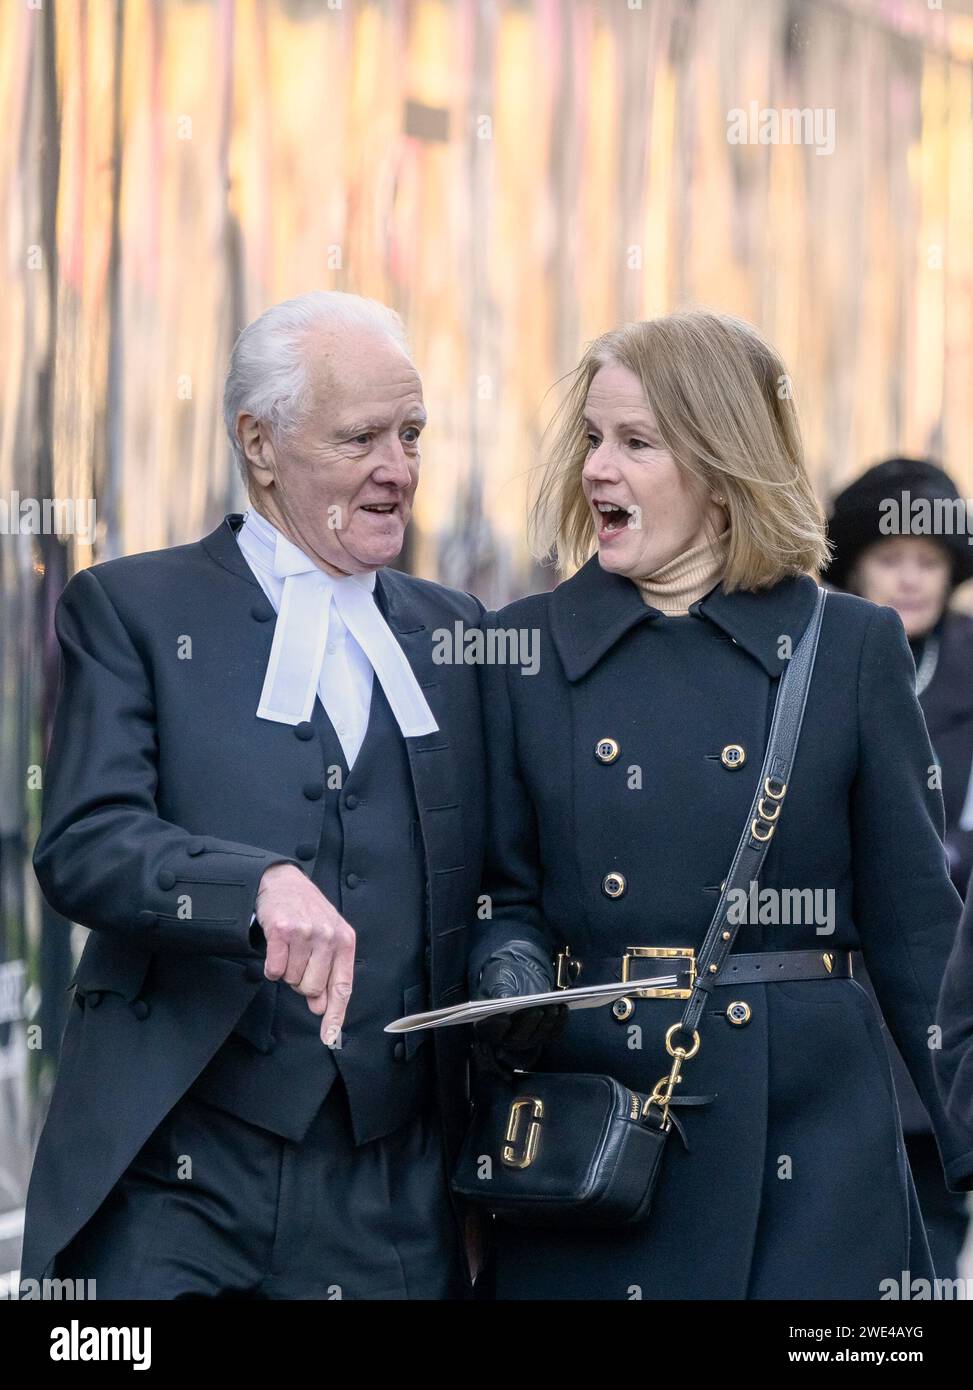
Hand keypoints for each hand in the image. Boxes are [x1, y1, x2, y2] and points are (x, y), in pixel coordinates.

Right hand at [254, 864, 355, 1047]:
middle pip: (311, 989)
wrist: (282, 880)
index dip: (335, 1015)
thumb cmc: (307, 911)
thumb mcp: (327, 936)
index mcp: (344, 941)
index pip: (342, 987)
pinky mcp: (282, 931)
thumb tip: (321, 1006)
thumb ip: (328, 971)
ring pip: (291, 980)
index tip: (329, 1037)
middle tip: (298, 959)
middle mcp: (328, 937)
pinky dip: (272, 965)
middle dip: (301, 982)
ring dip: (286, 970)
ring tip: (289, 947)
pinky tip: (276, 947)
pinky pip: (274, 970)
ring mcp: (305, 933)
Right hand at [473, 941, 565, 1077]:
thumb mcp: (498, 981)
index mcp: (488, 1024)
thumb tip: (505, 1001)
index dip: (496, 1027)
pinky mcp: (542, 1034)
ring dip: (547, 1022)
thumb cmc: (504, 979)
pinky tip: (563, 1008)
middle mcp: (506, 1037)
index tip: (505, 1019)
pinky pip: (552, 1033)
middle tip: (537, 1011)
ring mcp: (526, 1038)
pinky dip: (559, 1022)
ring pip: (537, 1036)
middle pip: (517, 1037)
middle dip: (528, 1023)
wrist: (517, 979)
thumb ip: (499, 991)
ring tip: (554, 1007)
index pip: (489, 1031)